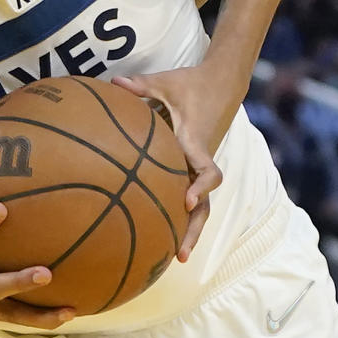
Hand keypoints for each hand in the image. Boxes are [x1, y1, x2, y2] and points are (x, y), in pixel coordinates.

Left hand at [111, 73, 221, 259]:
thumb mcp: (166, 82)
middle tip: (180, 254)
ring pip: (199, 204)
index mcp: (195, 143)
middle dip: (193, 228)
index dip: (200, 187)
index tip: (186, 201)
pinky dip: (181, 214)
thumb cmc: (192, 83)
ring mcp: (198, 166)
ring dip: (189, 229)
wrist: (223, 83)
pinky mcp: (194, 167)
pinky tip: (162, 233)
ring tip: (176, 256)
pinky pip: (190, 194)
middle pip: (203, 201)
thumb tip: (115, 82)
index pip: (206, 171)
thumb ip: (141, 86)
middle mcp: (200, 160)